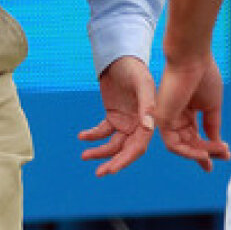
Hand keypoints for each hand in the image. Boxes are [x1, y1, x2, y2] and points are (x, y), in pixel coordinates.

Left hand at [78, 55, 155, 175]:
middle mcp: (138, 123)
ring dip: (99, 151)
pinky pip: (102, 131)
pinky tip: (82, 136)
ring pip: (113, 144)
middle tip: (99, 173)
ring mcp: (125, 121)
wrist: (120, 56)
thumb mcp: (142, 84)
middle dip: (112, 162)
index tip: (111, 170)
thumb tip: (147, 128)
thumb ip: (146, 106)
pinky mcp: (113, 116)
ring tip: (84, 155)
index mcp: (148, 120)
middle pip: (125, 149)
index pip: (138, 146)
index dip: (126, 159)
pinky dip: (92, 136)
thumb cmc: (134, 68)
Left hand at [155, 57, 229, 171]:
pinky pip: (174, 145)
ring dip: (202, 152)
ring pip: (183, 146)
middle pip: (190, 143)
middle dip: (209, 151)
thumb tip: (218, 144)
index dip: (209, 147)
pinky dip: (190, 152)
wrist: (192, 58)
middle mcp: (174, 116)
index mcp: (185, 111)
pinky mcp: (162, 120)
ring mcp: (166, 119)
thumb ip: (212, 125)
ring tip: (219, 153)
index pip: (195, 135)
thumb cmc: (203, 74)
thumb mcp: (212, 105)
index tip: (225, 155)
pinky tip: (205, 153)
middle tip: (225, 155)